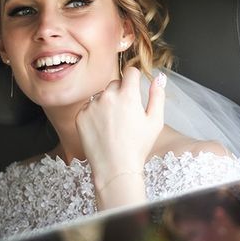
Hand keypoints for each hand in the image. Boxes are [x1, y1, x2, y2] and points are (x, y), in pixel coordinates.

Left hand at [76, 67, 166, 186]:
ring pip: (101, 95)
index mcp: (128, 95)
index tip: (134, 87)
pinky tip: (102, 129)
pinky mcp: (80, 116)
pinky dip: (95, 114)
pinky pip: (89, 107)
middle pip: (115, 83)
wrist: (115, 168)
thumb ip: (157, 96)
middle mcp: (108, 96)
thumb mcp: (155, 121)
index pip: (130, 71)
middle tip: (126, 114)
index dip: (134, 78)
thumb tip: (159, 78)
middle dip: (121, 92)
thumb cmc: (137, 147)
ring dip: (107, 103)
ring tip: (113, 124)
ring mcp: (92, 106)